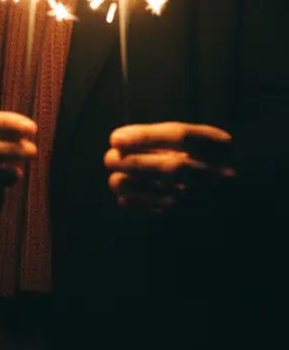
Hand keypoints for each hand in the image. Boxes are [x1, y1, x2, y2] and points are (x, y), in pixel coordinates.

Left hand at [104, 122, 236, 213]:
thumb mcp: (193, 138)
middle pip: (169, 165)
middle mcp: (212, 169)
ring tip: (116, 179)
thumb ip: (162, 136)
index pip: (179, 136)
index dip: (144, 136)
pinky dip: (140, 206)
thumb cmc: (204, 158)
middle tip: (110, 158)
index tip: (115, 139)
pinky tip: (125, 199)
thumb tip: (120, 139)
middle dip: (133, 162)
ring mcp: (203, 194)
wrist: (239, 196)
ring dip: (133, 186)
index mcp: (215, 144)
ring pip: (164, 191)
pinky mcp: (193, 213)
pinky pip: (162, 211)